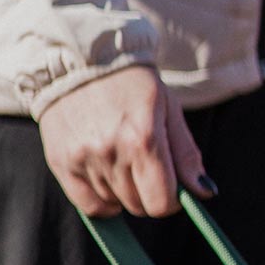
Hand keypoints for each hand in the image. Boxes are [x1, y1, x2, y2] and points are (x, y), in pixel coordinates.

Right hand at [37, 65, 210, 217]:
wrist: (81, 58)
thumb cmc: (132, 84)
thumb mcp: (168, 110)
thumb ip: (186, 155)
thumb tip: (204, 193)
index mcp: (144, 139)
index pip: (161, 203)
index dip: (172, 199)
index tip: (171, 185)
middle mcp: (110, 151)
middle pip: (139, 206)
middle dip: (149, 193)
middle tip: (145, 165)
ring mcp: (82, 158)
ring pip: (115, 204)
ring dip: (124, 192)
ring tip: (121, 158)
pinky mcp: (60, 160)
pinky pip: (87, 204)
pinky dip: (101, 199)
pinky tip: (107, 178)